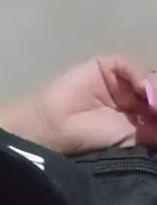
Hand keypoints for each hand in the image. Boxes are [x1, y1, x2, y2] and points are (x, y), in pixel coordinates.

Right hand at [34, 55, 156, 152]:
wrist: (57, 130)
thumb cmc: (91, 139)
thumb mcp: (131, 138)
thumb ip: (153, 128)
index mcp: (137, 118)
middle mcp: (131, 97)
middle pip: (155, 89)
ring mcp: (119, 81)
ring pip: (146, 77)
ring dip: (154, 87)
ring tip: (152, 101)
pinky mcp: (107, 66)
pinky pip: (129, 65)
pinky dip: (138, 74)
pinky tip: (141, 88)